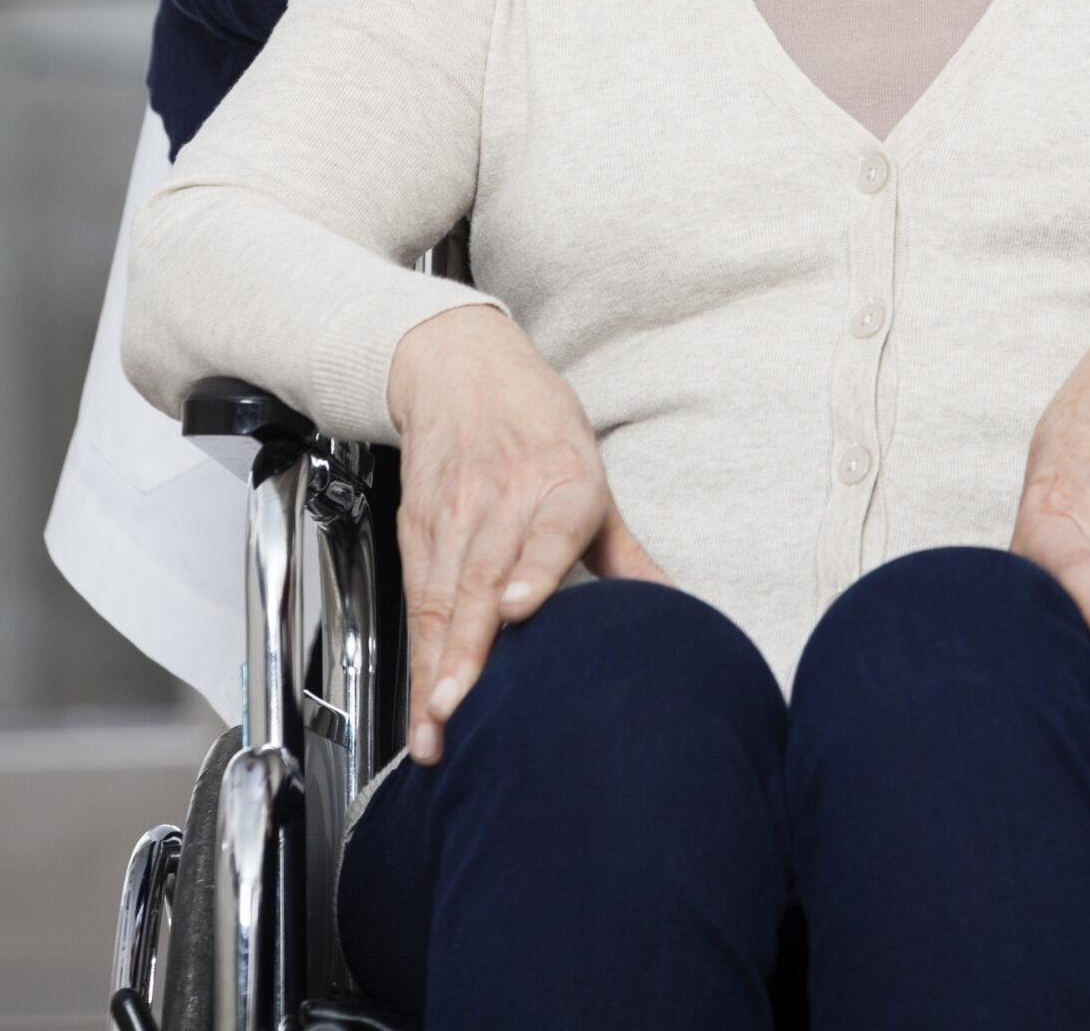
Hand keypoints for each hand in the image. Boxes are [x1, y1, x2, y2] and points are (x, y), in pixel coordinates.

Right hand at [385, 304, 666, 763]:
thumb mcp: (591, 477)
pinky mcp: (417, 526)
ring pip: (440, 595)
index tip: (517, 607)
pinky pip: (416, 597)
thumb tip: (673, 608)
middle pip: (479, 577)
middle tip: (456, 707)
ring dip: (434, 663)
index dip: (533, 569)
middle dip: (466, 648)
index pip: (550, 528)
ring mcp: (455, 512)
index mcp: (563, 482)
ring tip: (434, 723)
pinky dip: (416, 653)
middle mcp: (504, 497)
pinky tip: (420, 700)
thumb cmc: (536, 423)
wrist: (460, 365)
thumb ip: (627, 554)